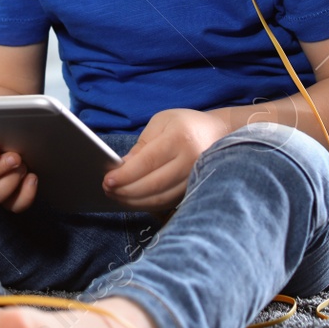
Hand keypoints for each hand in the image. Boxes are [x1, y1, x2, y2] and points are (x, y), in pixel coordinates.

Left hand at [103, 108, 230, 211]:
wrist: (221, 133)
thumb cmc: (185, 125)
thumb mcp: (161, 123)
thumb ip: (141, 146)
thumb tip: (121, 168)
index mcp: (180, 138)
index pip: (148, 162)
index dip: (126, 175)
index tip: (107, 180)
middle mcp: (192, 160)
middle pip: (153, 185)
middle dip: (126, 191)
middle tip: (107, 190)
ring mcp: (197, 179)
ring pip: (161, 198)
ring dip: (135, 201)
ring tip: (117, 196)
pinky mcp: (197, 190)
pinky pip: (168, 203)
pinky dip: (148, 204)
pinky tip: (134, 200)